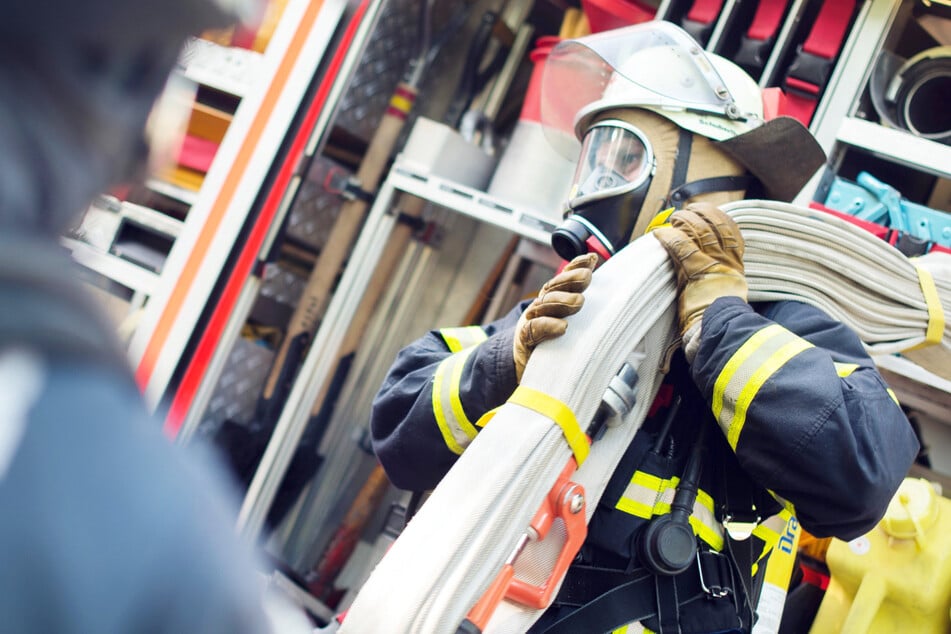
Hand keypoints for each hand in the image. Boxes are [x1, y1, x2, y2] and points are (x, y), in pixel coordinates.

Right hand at [513, 253, 598, 381]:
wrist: (523, 363)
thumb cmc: (553, 342)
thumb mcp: (569, 322)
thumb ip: (582, 308)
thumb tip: (605, 288)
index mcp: (553, 299)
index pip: (563, 278)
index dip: (575, 266)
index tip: (591, 259)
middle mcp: (542, 306)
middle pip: (554, 287)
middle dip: (571, 279)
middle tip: (587, 277)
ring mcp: (532, 321)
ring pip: (545, 304)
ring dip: (561, 300)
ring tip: (578, 301)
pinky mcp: (525, 339)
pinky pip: (534, 329)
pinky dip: (547, 326)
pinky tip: (562, 327)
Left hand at [652, 203, 746, 359]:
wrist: (721, 330)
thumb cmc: (719, 319)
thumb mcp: (727, 295)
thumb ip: (719, 280)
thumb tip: (707, 275)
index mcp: (736, 266)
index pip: (731, 231)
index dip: (718, 217)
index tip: (706, 212)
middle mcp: (727, 260)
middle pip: (715, 225)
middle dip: (700, 214)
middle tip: (686, 212)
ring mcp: (712, 263)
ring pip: (699, 231)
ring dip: (684, 222)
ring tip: (674, 219)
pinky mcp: (694, 270)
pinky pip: (681, 246)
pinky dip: (669, 237)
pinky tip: (659, 233)